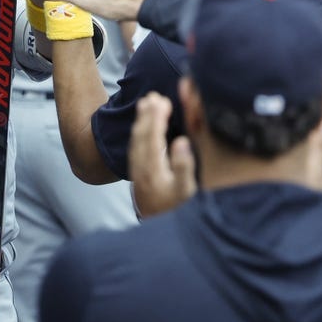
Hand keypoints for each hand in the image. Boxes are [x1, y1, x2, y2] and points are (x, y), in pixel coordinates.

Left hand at [129, 92, 195, 218]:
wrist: (155, 226)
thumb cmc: (175, 206)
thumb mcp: (184, 190)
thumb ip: (183, 167)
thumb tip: (181, 142)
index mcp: (153, 168)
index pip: (152, 137)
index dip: (155, 118)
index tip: (161, 101)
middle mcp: (141, 166)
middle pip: (142, 134)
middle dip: (148, 114)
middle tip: (155, 96)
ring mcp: (137, 167)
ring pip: (137, 138)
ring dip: (142, 119)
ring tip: (148, 101)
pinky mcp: (137, 169)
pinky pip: (136, 143)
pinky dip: (140, 129)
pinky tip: (144, 121)